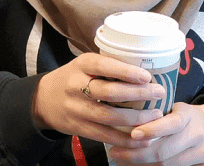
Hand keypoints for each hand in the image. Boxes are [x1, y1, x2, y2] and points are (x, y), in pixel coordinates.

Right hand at [32, 53, 165, 147]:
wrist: (43, 99)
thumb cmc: (74, 77)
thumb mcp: (85, 64)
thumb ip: (108, 66)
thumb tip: (145, 70)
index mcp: (81, 65)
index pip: (104, 66)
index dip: (126, 72)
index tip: (147, 76)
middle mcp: (76, 86)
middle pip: (109, 92)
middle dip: (138, 94)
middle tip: (159, 93)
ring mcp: (76, 109)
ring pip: (108, 116)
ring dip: (136, 118)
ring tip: (155, 115)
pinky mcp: (78, 127)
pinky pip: (104, 135)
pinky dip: (124, 139)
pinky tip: (142, 139)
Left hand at [107, 102, 203, 165]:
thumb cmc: (187, 119)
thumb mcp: (177, 109)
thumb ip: (158, 115)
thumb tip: (124, 121)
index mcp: (189, 115)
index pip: (172, 123)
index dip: (152, 130)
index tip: (133, 134)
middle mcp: (199, 134)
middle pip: (165, 151)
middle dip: (136, 154)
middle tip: (115, 152)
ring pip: (168, 165)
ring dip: (142, 165)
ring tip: (123, 160)